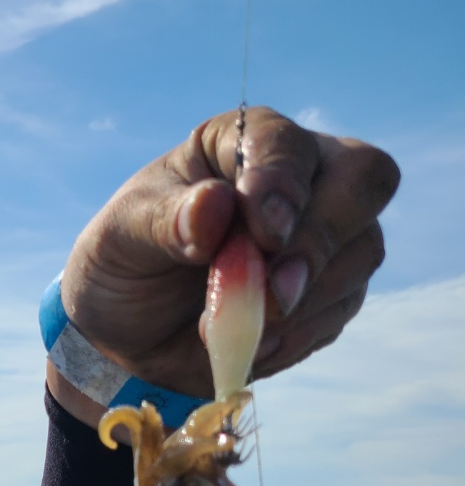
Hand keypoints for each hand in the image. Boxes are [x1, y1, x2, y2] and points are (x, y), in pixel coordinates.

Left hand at [55, 107, 399, 410]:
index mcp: (241, 141)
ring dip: (303, 300)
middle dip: (321, 240)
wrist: (124, 332)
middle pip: (364, 181)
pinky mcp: (329, 291)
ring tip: (232, 328)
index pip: (289, 146)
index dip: (284, 187)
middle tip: (275, 292)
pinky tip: (249, 344)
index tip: (264, 234)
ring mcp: (323, 234)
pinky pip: (339, 309)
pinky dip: (296, 334)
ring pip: (361, 252)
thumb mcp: (120, 237)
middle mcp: (300, 176)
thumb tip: (214, 207)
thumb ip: (165, 221)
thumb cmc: (122, 264)